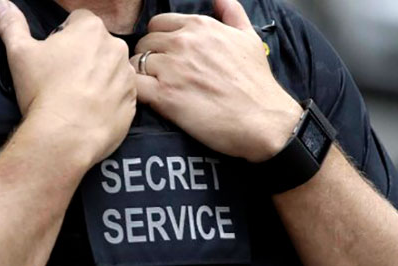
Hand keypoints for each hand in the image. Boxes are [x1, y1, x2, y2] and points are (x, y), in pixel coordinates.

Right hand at [0, 1, 136, 166]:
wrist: (65, 135)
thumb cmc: (42, 90)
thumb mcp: (19, 53)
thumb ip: (12, 25)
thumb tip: (1, 6)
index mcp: (91, 28)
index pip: (78, 21)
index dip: (63, 37)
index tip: (54, 57)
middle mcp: (116, 47)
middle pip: (98, 44)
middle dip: (84, 56)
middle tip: (63, 79)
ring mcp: (127, 76)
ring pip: (111, 69)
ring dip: (99, 77)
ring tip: (77, 97)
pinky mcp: (132, 102)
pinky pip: (121, 94)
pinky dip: (109, 99)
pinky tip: (90, 110)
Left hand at [130, 0, 302, 162]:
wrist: (263, 120)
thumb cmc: (257, 83)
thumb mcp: (249, 38)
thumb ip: (232, 14)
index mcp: (199, 26)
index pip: (158, 24)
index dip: (159, 41)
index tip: (166, 57)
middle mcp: (183, 43)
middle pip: (144, 43)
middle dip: (148, 58)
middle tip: (159, 77)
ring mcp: (171, 68)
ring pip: (135, 64)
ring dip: (141, 77)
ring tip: (154, 91)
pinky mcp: (164, 96)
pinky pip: (134, 85)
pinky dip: (135, 93)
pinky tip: (148, 101)